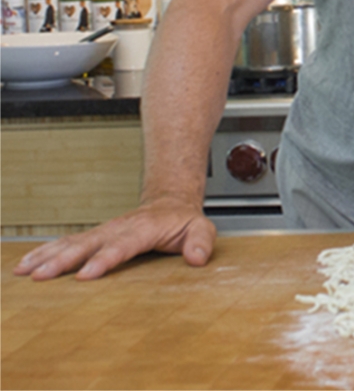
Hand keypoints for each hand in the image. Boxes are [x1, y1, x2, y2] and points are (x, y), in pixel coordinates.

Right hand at [12, 199, 215, 280]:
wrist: (170, 202)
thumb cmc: (184, 221)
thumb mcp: (202, 229)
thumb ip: (202, 242)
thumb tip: (198, 259)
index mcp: (144, 229)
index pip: (122, 246)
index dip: (104, 260)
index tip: (85, 275)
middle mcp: (119, 228)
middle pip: (88, 244)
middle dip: (64, 260)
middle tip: (41, 276)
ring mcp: (104, 231)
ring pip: (72, 242)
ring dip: (47, 256)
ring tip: (24, 271)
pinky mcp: (94, 236)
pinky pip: (67, 243)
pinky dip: (45, 252)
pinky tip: (25, 264)